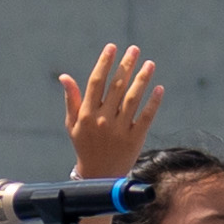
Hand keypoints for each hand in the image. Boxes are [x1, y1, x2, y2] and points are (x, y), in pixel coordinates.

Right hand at [59, 41, 161, 178]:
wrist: (99, 175)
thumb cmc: (85, 145)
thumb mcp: (73, 124)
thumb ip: (72, 99)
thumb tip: (65, 77)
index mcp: (86, 114)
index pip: (96, 82)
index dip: (104, 63)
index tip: (112, 47)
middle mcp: (102, 120)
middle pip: (116, 87)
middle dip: (126, 65)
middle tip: (135, 49)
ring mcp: (119, 130)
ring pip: (132, 99)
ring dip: (142, 79)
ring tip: (149, 64)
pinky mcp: (134, 139)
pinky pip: (146, 117)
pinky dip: (153, 103)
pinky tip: (158, 88)